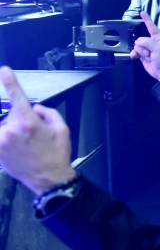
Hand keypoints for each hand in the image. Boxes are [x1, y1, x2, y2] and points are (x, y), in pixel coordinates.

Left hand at [0, 67, 76, 193]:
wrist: (48, 179)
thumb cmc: (57, 154)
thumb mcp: (62, 129)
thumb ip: (48, 113)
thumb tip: (35, 108)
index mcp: (29, 122)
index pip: (17, 96)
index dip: (10, 81)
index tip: (4, 70)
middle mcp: (11, 130)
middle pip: (11, 115)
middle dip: (20, 120)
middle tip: (33, 136)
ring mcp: (1, 142)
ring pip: (5, 127)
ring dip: (12, 133)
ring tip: (26, 147)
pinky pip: (2, 139)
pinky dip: (8, 142)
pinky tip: (19, 151)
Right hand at [129, 11, 159, 80]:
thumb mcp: (157, 48)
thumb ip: (147, 42)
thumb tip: (138, 42)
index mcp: (158, 37)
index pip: (151, 26)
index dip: (146, 19)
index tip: (142, 12)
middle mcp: (152, 41)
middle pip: (140, 38)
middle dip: (143, 46)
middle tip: (151, 53)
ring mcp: (146, 47)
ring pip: (136, 45)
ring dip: (141, 52)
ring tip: (148, 56)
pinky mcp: (142, 54)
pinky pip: (134, 51)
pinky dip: (134, 54)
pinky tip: (136, 57)